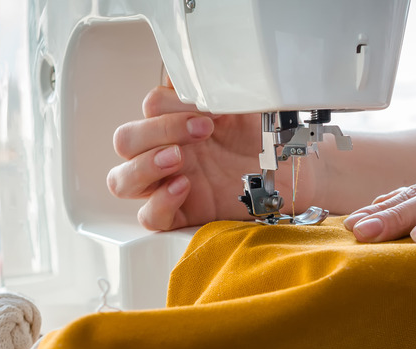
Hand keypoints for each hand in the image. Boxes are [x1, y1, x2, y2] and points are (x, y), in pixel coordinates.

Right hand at [107, 86, 317, 229]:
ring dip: (144, 165)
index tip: (210, 110)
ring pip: (121, 180)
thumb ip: (211, 85)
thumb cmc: (266, 137)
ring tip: (179, 159)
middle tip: (201, 131)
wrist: (294, 170)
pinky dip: (159, 202)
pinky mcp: (182, 214)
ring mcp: (169, 184)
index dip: (171, 106)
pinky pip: (149, 217)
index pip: (147, 109)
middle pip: (124, 141)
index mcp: (176, 122)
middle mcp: (167, 151)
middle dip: (157, 131)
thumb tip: (186, 65)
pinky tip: (184, 187)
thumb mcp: (243, 103)